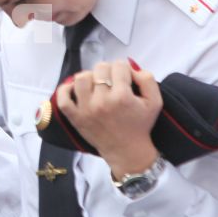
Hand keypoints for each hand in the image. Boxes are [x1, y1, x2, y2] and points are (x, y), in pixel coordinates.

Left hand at [54, 58, 161, 176]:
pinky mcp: (75, 117)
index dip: (124, 69)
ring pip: (81, 78)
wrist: (127, 151)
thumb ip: (146, 79)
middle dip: (109, 71)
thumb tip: (130, 68)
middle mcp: (102, 101)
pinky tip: (76, 90)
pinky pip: (62, 98)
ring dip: (90, 77)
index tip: (126, 79)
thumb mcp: (154, 101)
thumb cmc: (140, 126)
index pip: (119, 65)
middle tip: (113, 82)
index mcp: (122, 97)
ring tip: (96, 85)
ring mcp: (86, 109)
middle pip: (100, 68)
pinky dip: (66, 90)